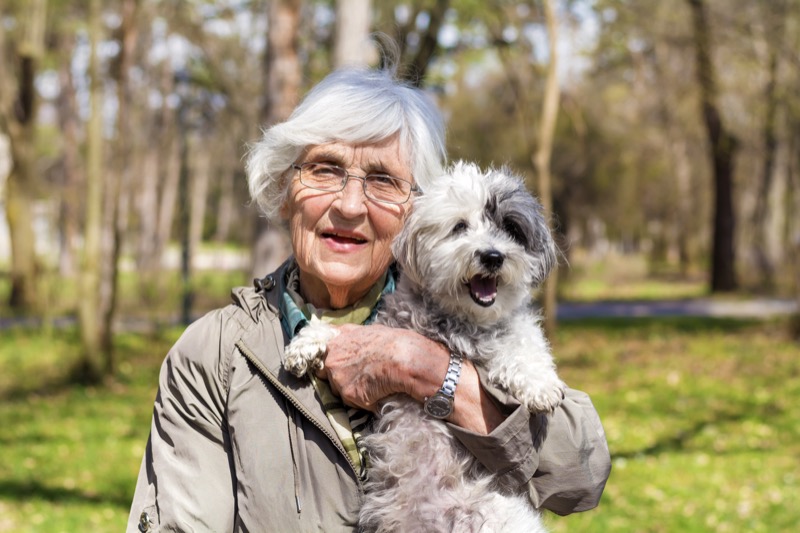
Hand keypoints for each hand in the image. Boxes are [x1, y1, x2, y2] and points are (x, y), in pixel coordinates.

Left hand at [316, 324, 442, 410]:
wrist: (402, 358)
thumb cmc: (391, 342)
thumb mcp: (367, 330)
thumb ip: (350, 335)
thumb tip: (344, 335)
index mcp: (335, 342)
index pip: (321, 355)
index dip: (330, 362)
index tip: (337, 365)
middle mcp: (331, 360)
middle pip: (327, 375)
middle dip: (339, 378)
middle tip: (360, 376)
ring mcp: (338, 378)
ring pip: (339, 391)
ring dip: (352, 391)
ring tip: (372, 384)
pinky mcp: (348, 394)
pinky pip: (353, 402)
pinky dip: (364, 401)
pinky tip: (377, 392)